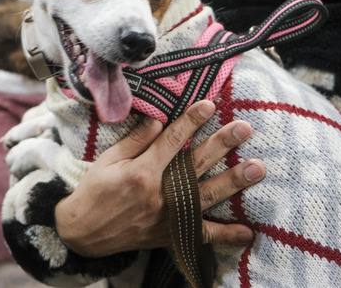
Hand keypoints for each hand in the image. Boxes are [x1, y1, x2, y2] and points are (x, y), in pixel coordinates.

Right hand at [54, 100, 264, 256]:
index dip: (192, 121)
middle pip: (196, 165)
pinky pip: (202, 237)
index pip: (172, 141)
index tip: (209, 104)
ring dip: (233, 182)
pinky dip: (226, 236)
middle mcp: (159, 194)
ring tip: (257, 168)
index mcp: (142, 172)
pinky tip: (249, 231)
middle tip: (244, 128)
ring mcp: (168, 217)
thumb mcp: (108, 160)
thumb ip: (136, 140)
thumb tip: (160, 121)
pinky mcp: (171, 235)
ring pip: (206, 196)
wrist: (83, 233)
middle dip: (222, 145)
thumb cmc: (94, 191)